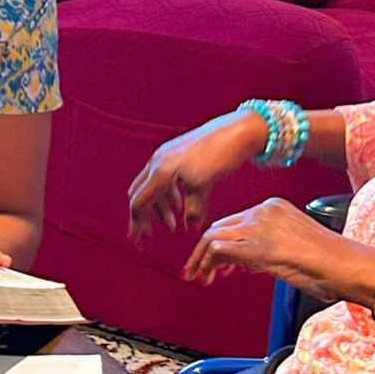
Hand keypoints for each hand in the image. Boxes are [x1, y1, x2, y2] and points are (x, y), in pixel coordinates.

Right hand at [128, 110, 268, 237]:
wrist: (236, 131)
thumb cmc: (220, 155)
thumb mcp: (204, 185)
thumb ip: (193, 209)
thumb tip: (190, 228)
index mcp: (160, 170)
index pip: (139, 202)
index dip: (138, 224)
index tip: (141, 242)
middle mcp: (158, 161)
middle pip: (139, 195)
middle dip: (144, 217)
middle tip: (150, 237)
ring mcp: (165, 156)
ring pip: (152, 188)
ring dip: (160, 209)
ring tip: (174, 225)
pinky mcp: (175, 154)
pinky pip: (162, 179)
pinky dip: (167, 196)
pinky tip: (180, 205)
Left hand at [183, 198, 374, 303]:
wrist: (343, 264)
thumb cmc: (330, 262)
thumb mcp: (293, 248)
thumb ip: (268, 248)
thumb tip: (247, 262)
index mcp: (274, 207)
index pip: (236, 222)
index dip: (221, 243)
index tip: (216, 263)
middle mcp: (263, 211)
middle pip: (220, 227)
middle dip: (204, 251)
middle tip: (197, 271)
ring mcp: (258, 226)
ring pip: (213, 237)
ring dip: (200, 259)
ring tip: (196, 276)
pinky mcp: (255, 245)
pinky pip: (219, 249)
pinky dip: (207, 263)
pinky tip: (208, 277)